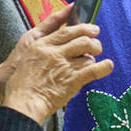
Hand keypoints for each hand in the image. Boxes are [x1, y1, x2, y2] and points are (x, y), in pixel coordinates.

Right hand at [0, 6, 112, 123]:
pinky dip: (103, 68)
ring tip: (93, 62)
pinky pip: (93, 70)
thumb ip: (43, 45)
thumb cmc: (21, 83)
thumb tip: (56, 38)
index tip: (92, 29)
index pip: (67, 31)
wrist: (23, 102)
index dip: (83, 28)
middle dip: (93, 40)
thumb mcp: (26, 55)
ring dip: (93, 58)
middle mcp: (54, 53)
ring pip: (88, 56)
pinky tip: (108, 66)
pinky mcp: (72, 81)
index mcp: (41, 45)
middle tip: (97, 44)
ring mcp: (64, 66)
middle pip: (81, 40)